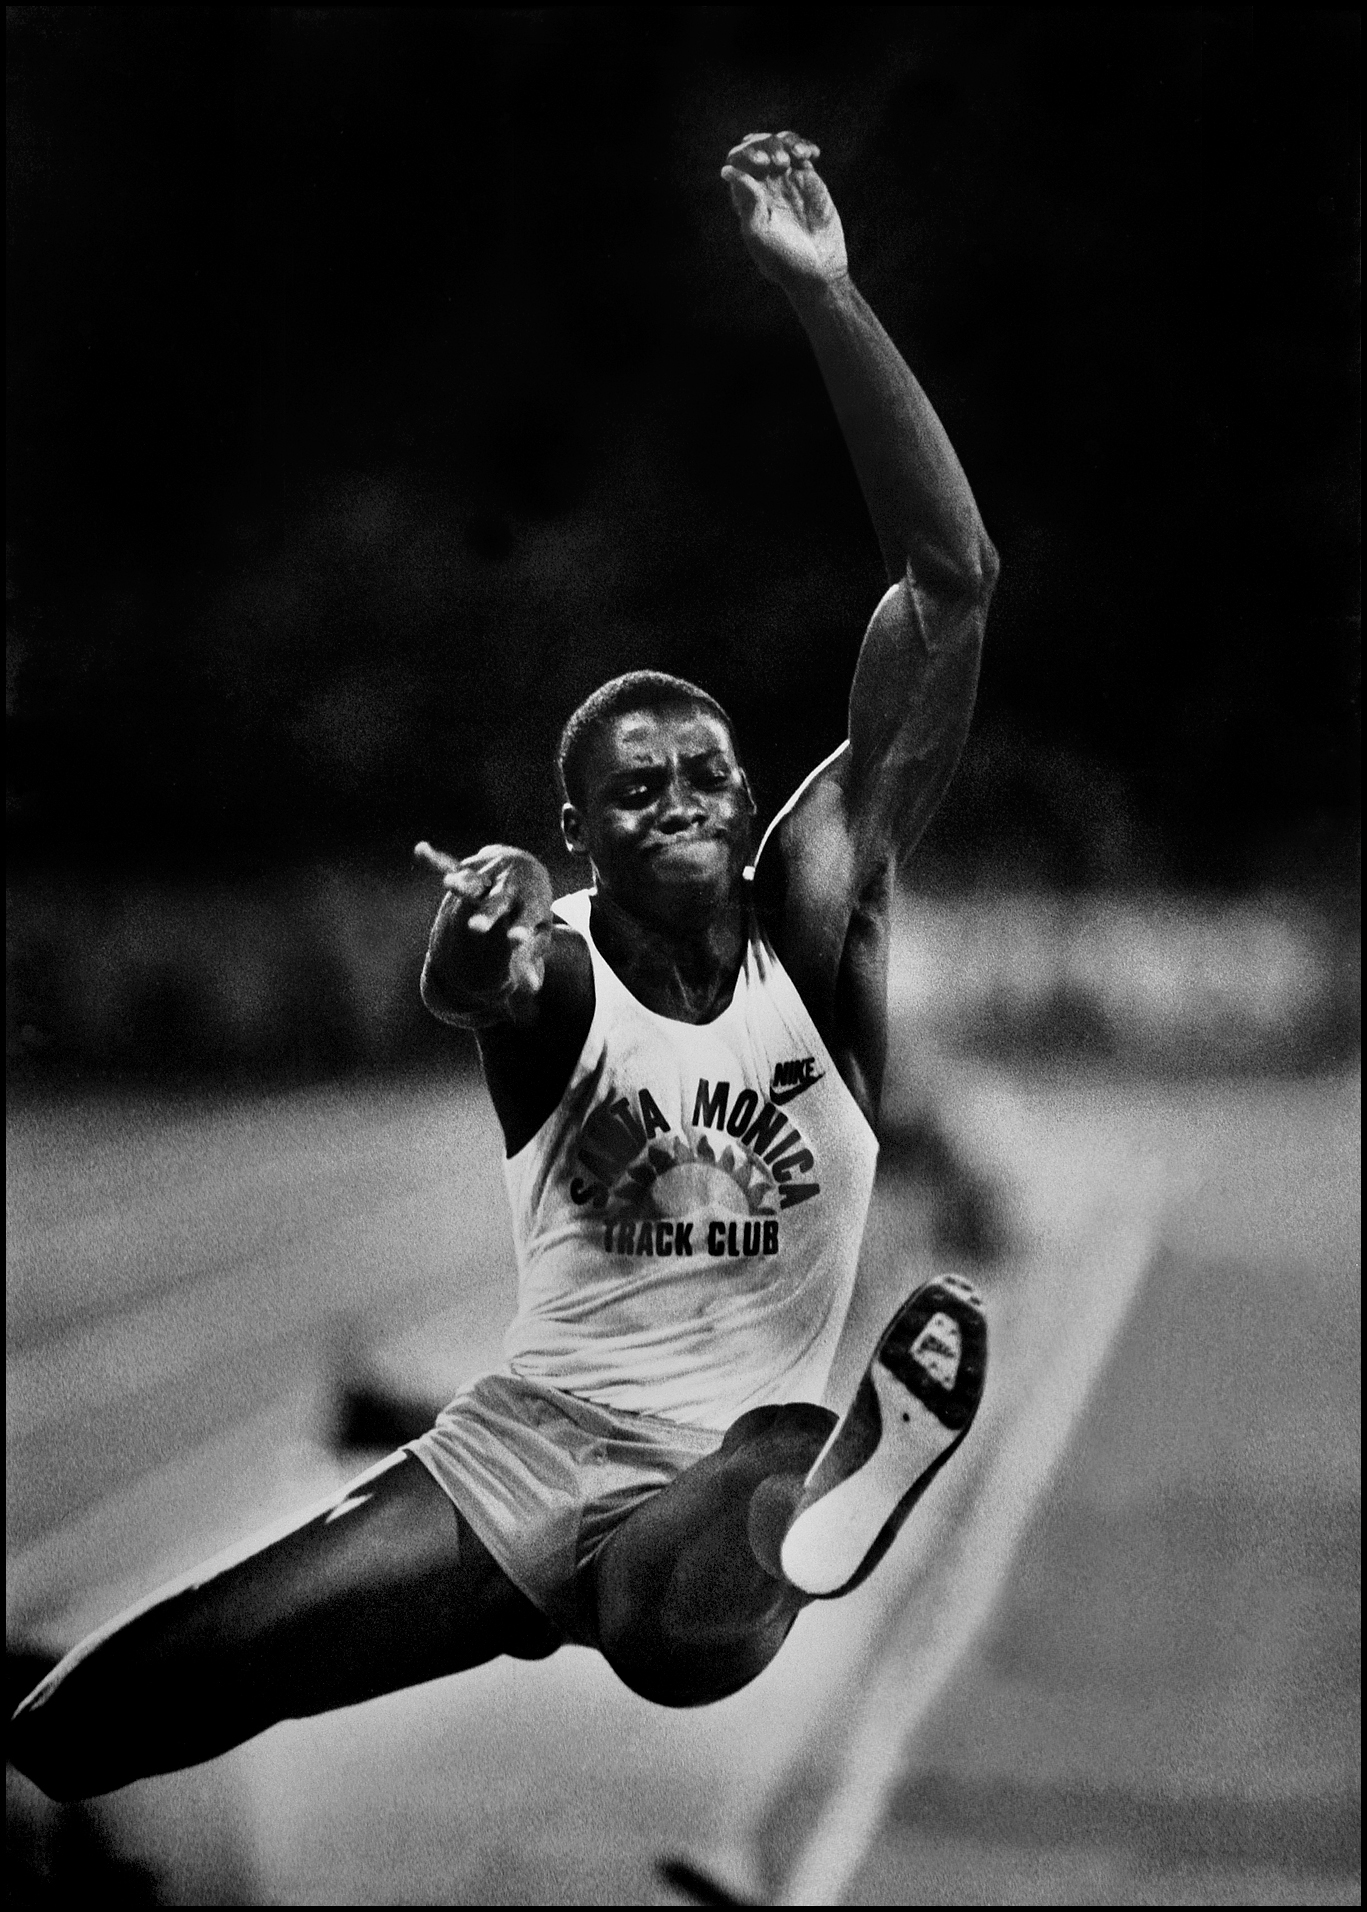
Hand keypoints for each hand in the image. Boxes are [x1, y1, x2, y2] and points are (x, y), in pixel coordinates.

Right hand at [414, 841, 553, 998]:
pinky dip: (437, 860)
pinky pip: (452, 864)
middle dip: (486, 914)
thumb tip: (533, 989)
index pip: (525, 919)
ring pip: (474, 881)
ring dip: (462, 883)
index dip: (520, 929)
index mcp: (530, 904)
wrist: (528, 869)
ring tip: (449, 884)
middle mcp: (510, 887)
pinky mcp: (471, 869)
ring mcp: (489, 877)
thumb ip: (530, 959)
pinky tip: (420, 850)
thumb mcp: (538, 934)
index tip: (516, 938)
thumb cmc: (533, 911)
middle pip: (497, 902)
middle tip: (477, 928)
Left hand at [721, 131, 847, 291]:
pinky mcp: (808, 179)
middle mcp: (765, 185)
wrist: (818, 268)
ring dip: (787, 141)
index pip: (738, 160)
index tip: (762, 165)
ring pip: (781, 143)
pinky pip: (802, 151)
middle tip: (780, 163)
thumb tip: (728, 170)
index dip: (747, 153)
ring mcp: (787, 180)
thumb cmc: (784, 258)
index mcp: (747, 196)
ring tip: (798, 157)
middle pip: (759, 145)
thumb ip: (747, 200)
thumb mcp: (759, 233)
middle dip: (767, 145)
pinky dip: (804, 146)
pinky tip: (810, 156)